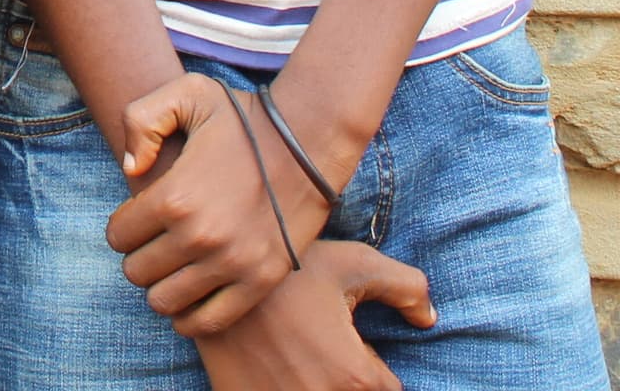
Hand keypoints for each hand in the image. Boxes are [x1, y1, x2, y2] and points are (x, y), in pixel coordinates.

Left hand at [109, 76, 334, 333]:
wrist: (308, 143)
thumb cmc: (243, 118)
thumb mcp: (185, 93)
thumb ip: (140, 120)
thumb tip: (129, 168)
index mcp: (174, 196)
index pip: (117, 236)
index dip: (120, 227)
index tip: (136, 218)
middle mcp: (200, 237)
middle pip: (137, 272)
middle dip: (138, 256)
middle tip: (153, 241)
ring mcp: (232, 265)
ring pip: (166, 302)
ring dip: (160, 286)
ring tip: (171, 265)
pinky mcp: (261, 282)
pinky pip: (209, 322)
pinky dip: (191, 317)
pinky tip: (191, 294)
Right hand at [195, 239, 433, 390]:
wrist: (212, 270)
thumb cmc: (288, 267)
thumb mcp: (352, 262)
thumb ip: (404, 285)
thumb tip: (428, 319)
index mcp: (355, 377)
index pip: (385, 389)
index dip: (367, 366)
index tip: (342, 341)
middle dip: (341, 377)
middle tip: (314, 346)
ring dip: (311, 381)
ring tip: (294, 356)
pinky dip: (276, 386)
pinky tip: (269, 366)